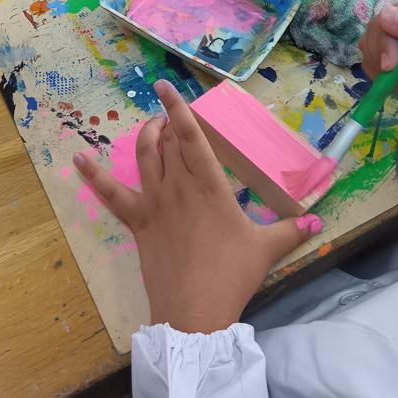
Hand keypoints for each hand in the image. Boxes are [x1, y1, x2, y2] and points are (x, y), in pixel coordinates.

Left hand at [73, 80, 321, 333]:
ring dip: (146, 137)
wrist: (195, 311)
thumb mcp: (266, 249)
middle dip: (165, 122)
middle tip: (167, 113)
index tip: (167, 86)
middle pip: (166, 142)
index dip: (179, 108)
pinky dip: (94, 176)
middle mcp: (179, 185)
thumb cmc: (231, 274)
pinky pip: (112, 194)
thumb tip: (319, 223)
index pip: (191, 136)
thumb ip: (292, 231)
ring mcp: (154, 202)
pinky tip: (77, 159)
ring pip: (144, 157)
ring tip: (150, 127)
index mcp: (209, 184)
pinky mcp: (137, 222)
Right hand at [358, 0, 397, 124]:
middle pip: (375, 29)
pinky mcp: (392, 55)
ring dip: (382, 69)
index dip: (385, 40)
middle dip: (382, 56)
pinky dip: (381, 76)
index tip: (391, 65)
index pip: (390, 14)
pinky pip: (370, 61)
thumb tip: (384, 14)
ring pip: (369, 45)